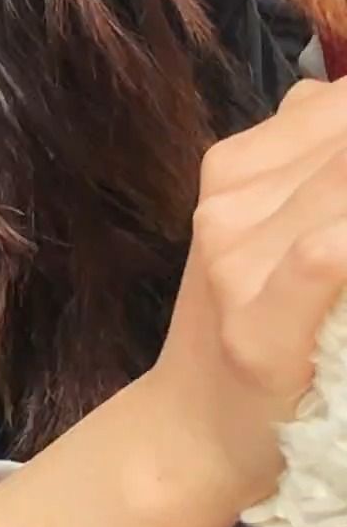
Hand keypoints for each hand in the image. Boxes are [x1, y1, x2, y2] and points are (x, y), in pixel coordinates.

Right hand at [141, 78, 346, 511]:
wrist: (194, 428)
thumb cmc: (253, 324)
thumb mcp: (262, 229)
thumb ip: (306, 159)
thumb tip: (340, 98)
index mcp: (237, 168)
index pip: (338, 106)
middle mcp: (232, 202)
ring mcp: (240, 261)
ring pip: (346, 186)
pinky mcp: (261, 323)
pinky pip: (331, 253)